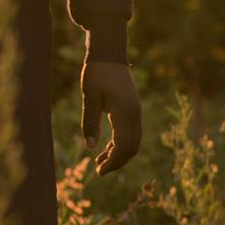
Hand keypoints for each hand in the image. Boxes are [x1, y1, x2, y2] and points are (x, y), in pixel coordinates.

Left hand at [82, 59, 141, 174]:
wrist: (109, 52)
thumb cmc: (97, 72)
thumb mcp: (89, 97)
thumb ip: (90, 122)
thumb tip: (91, 147)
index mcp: (125, 112)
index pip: (123, 146)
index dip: (113, 162)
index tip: (99, 172)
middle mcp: (135, 114)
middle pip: (131, 147)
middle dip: (117, 161)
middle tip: (99, 170)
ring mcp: (136, 110)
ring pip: (133, 140)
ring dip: (119, 153)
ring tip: (100, 161)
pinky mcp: (132, 107)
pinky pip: (130, 131)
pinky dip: (120, 142)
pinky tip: (106, 146)